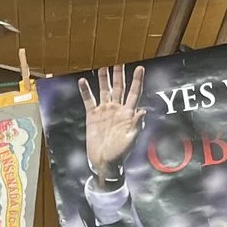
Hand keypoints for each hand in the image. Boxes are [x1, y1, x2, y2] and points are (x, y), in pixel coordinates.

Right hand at [77, 64, 146, 183]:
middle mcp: (116, 109)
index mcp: (128, 113)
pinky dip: (86, 91)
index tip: (140, 68)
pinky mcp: (92, 116)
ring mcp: (104, 111)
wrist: (104, 162)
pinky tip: (83, 81)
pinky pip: (89, 100)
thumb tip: (143, 111)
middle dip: (119, 76)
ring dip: (104, 80)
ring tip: (103, 68)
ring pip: (104, 91)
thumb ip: (137, 125)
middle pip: (119, 88)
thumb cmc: (120, 154)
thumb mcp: (131, 140)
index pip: (134, 93)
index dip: (137, 80)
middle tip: (119, 64)